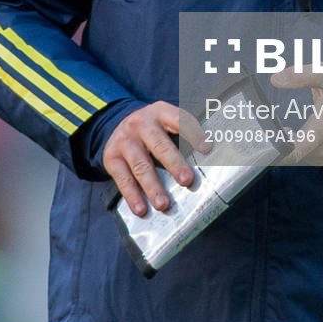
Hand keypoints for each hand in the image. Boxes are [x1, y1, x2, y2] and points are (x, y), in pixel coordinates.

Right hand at [103, 101, 209, 216]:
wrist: (115, 124)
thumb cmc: (153, 130)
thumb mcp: (166, 122)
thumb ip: (184, 135)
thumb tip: (211, 157)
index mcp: (160, 113)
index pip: (178, 119)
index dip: (193, 132)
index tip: (206, 148)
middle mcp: (141, 124)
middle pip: (159, 145)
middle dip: (174, 164)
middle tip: (187, 181)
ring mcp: (125, 141)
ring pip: (140, 165)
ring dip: (153, 186)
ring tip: (164, 204)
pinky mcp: (111, 157)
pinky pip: (122, 178)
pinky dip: (132, 195)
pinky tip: (141, 209)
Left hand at [268, 70, 322, 164]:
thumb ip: (300, 75)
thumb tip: (275, 79)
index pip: (299, 151)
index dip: (280, 155)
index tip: (264, 151)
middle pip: (298, 157)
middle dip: (280, 149)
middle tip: (261, 136)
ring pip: (306, 158)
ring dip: (292, 150)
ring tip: (275, 135)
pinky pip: (314, 156)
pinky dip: (302, 150)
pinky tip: (291, 136)